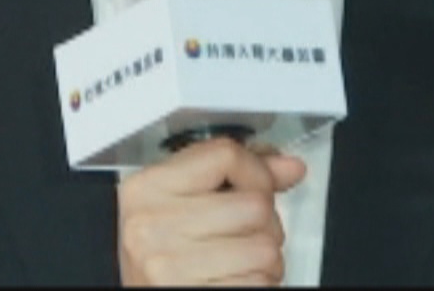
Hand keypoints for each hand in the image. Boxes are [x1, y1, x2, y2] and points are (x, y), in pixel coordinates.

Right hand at [116, 138, 306, 285]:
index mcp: (145, 189)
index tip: (263, 184)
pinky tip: (235, 281)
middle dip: (265, 224)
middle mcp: (149, 226)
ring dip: (266, 260)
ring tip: (239, 263)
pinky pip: (260, 282)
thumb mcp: (182, 207)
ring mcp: (168, 266)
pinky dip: (260, 284)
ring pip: (265, 247)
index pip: (224, 155)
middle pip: (254, 204)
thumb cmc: (165, 261)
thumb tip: (288, 166)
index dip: (258, 171)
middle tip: (243, 236)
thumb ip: (233, 178)